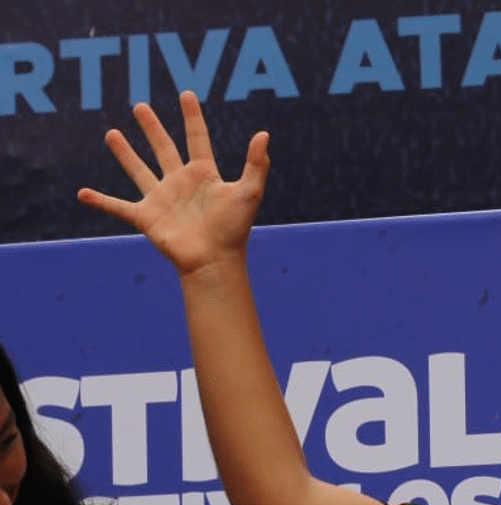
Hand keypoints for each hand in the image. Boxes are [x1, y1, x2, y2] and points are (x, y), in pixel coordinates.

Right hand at [77, 91, 268, 275]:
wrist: (214, 260)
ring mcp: (161, 199)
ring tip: (111, 133)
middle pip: (163, 148)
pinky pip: (118, 207)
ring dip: (125, 153)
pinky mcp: (146, 217)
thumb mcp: (249, 193)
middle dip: (152, 127)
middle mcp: (180, 183)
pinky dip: (100, 201)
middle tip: (140, 107)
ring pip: (139, 170)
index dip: (192, 117)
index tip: (186, 95)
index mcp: (203, 174)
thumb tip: (264, 134)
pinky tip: (82, 193)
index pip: (197, 138)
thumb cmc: (233, 229)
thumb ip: (256, 164)